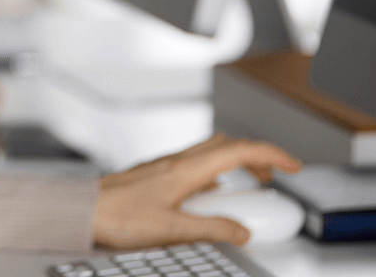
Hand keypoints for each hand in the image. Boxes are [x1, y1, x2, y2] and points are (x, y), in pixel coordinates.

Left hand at [91, 135, 301, 248]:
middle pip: (228, 146)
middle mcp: (177, 161)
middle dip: (257, 158)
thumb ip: (211, 228)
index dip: (272, 155)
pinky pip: (194, 166)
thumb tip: (241, 230)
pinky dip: (212, 175)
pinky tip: (209, 198)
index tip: (293, 166)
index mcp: (187, 169)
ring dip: (235, 165)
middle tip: (273, 179)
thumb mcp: (173, 229)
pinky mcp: (156, 176)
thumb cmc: (117, 216)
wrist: (83, 211)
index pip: (240, 151)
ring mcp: (166, 166)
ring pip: (210, 154)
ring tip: (246, 191)